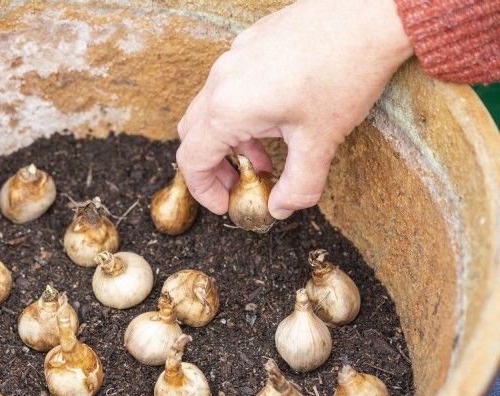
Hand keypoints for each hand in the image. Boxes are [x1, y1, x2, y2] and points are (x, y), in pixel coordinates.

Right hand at [176, 0, 413, 217]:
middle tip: (241, 184)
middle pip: (193, 134)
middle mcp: (221, 81)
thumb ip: (297, 186)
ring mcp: (234, 57)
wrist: (370, 14)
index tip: (226, 205)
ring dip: (229, 139)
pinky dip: (241, 111)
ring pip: (211, 108)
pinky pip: (230, 84)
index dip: (205, 191)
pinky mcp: (250, 42)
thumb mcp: (321, 142)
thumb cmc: (345, 74)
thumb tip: (282, 209)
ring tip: (265, 154)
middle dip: (213, 166)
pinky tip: (279, 115)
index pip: (192, 160)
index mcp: (229, 109)